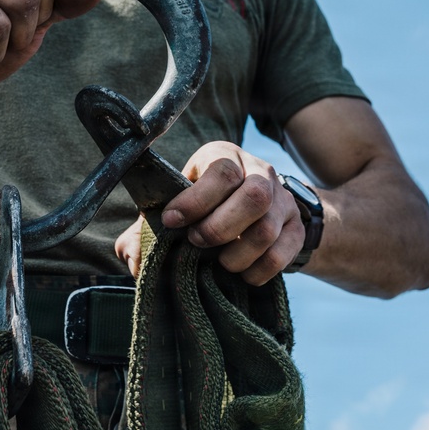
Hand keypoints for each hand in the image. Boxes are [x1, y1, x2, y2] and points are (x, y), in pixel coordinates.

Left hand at [115, 141, 305, 285]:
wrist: (255, 209)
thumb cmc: (202, 207)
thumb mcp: (175, 205)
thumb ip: (147, 227)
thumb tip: (132, 255)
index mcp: (223, 156)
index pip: (221, 171)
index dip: (195, 200)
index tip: (172, 222)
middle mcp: (259, 170)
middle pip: (254, 195)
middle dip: (220, 227)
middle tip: (198, 243)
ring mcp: (283, 199)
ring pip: (268, 227)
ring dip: (238, 253)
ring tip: (219, 264)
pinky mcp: (296, 227)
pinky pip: (284, 251)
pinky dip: (260, 269)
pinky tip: (242, 273)